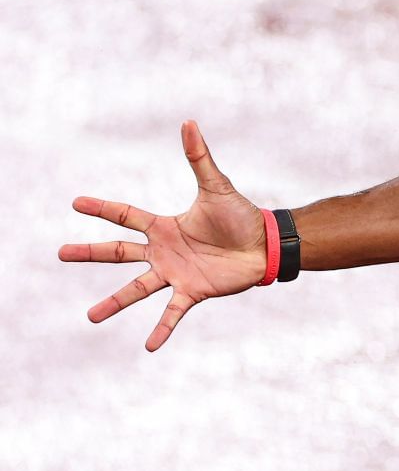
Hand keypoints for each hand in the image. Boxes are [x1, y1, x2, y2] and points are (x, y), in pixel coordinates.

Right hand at [60, 121, 268, 350]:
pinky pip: (172, 313)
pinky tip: (149, 347)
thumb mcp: (217, 186)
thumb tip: (189, 123)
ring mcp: (175, 273)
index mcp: (164, 226)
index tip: (75, 201)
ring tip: (91, 317)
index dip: (102, 208)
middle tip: (60, 253)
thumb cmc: (241, 216)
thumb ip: (200, 157)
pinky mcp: (193, 291)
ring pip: (137, 289)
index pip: (125, 216)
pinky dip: (162, 329)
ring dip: (114, 303)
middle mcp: (163, 251)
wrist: (265, 244)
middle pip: (118, 252)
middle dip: (89, 253)